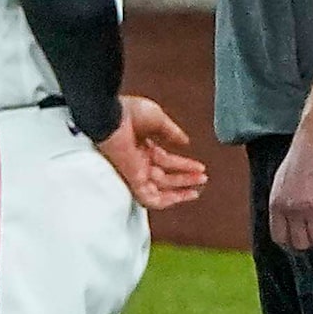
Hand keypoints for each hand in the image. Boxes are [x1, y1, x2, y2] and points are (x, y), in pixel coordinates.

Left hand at [97, 93, 208, 211]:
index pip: (166, 161)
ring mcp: (134, 170)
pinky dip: (164, 201)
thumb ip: (171, 132)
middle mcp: (137, 160)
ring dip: (179, 191)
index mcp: (140, 146)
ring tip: (196, 190)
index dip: (184, 165)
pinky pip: (147, 198)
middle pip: (165, 177)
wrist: (110, 116)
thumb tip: (185, 141)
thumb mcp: (157, 119)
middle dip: (186, 179)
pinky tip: (179, 198)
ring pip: (159, 190)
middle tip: (202, 179)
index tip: (199, 167)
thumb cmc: (126, 112)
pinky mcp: (131, 179)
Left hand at [266, 119, 312, 248]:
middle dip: (312, 242)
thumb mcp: (282, 180)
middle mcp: (291, 208)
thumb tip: (288, 220)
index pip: (280, 238)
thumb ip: (284, 201)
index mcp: (276, 203)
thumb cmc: (303, 155)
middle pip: (301, 243)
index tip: (304, 238)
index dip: (293, 243)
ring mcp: (311, 206)